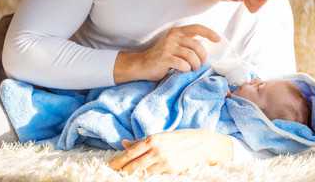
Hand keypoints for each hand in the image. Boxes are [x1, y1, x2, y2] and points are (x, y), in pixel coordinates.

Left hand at [109, 129, 232, 174]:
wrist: (202, 144)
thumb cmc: (180, 137)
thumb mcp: (161, 136)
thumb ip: (142, 141)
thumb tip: (124, 143)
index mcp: (153, 139)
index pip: (130, 152)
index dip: (119, 160)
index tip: (112, 166)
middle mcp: (156, 150)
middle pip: (133, 164)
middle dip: (122, 170)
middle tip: (114, 174)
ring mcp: (163, 161)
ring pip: (142, 172)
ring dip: (132, 175)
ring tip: (124, 177)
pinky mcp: (170, 170)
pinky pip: (153, 176)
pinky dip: (144, 177)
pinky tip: (140, 178)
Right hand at [113, 24, 220, 83]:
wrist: (142, 64)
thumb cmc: (162, 57)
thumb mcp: (174, 45)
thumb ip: (187, 43)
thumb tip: (207, 49)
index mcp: (177, 32)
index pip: (197, 28)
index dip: (209, 33)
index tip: (218, 40)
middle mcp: (172, 37)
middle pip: (197, 45)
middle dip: (202, 57)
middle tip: (200, 64)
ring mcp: (167, 47)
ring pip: (191, 55)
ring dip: (196, 64)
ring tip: (193, 68)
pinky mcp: (163, 58)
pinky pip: (182, 64)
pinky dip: (186, 69)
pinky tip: (184, 70)